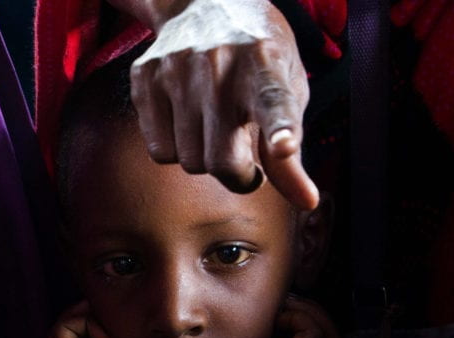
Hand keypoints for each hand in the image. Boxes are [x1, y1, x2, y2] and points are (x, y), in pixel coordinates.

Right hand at [115, 0, 317, 208]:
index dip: (280, 129)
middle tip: (244, 159)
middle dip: (236, 174)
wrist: (203, 2)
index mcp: (266, 64)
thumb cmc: (256, 59)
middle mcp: (220, 63)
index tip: (284, 148)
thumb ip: (292, 151)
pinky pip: (159, 150)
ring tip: (214, 129)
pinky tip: (186, 122)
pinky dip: (175, 149)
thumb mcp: (286, 91)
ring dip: (204, 159)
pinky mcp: (146, 77)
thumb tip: (307, 202)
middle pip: (220, 161)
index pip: (274, 101)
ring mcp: (177, 69)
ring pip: (188, 160)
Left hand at [191, 295, 336, 337]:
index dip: (297, 314)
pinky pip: (314, 332)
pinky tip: (268, 324)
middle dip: (301, 307)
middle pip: (327, 328)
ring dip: (301, 310)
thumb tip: (239, 318)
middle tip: (271, 307)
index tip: (267, 311)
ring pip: (327, 328)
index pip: (315, 333)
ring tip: (273, 313)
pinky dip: (296, 317)